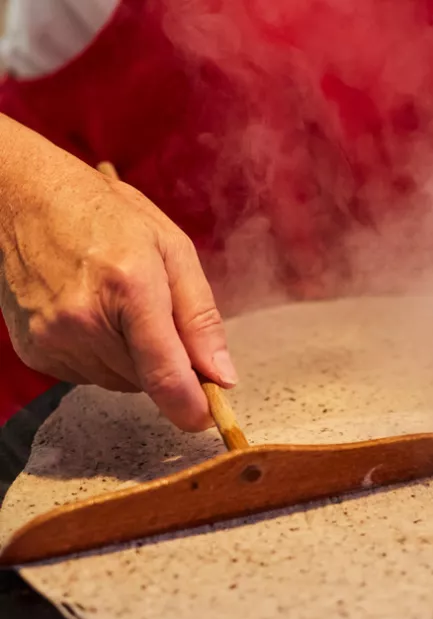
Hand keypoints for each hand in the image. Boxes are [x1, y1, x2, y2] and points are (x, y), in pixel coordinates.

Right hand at [0, 117, 235, 431]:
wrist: (21, 199)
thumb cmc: (105, 214)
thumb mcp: (173, 249)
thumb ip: (201, 317)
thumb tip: (223, 377)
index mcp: (130, 287)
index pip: (165, 375)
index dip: (192, 406)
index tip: (208, 417)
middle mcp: (84, 320)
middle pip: (147, 381)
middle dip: (164, 362)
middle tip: (155, 316)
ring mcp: (52, 339)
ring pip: (120, 381)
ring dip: (132, 359)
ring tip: (117, 306)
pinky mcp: (35, 352)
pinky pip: (89, 375)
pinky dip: (101, 356)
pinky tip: (91, 315)